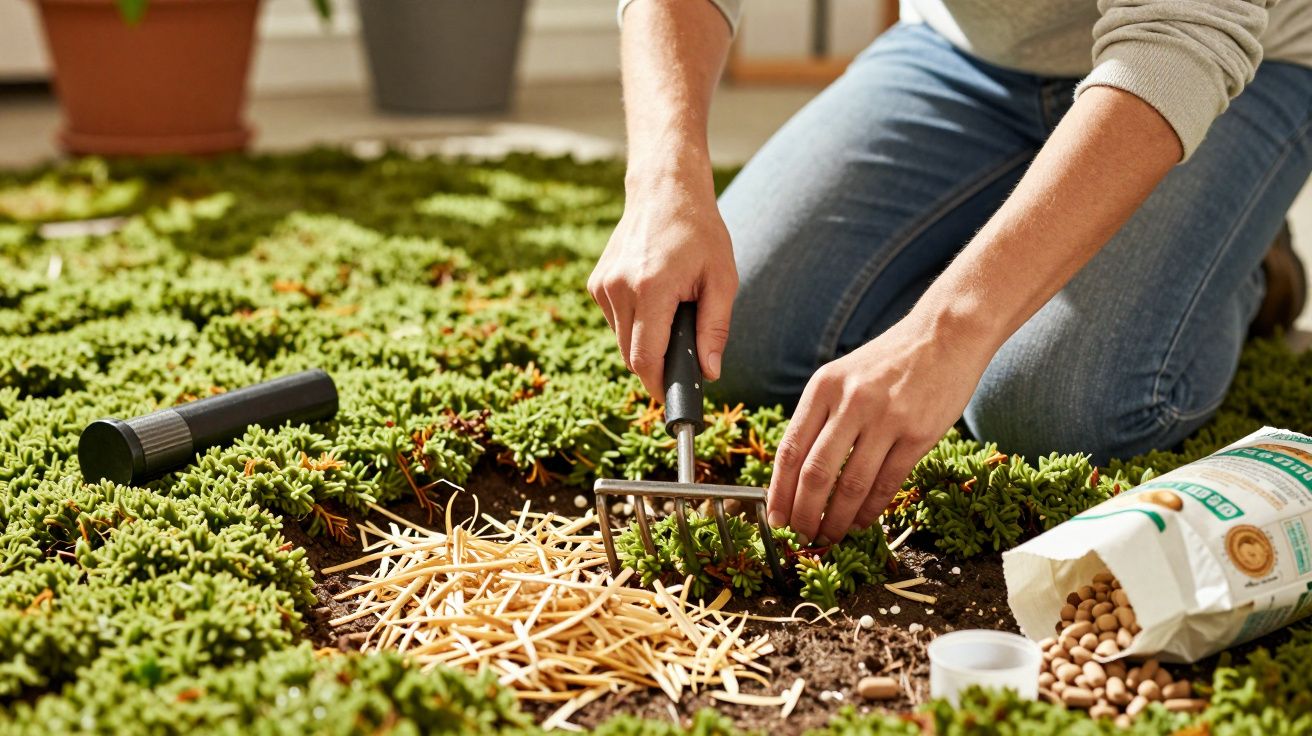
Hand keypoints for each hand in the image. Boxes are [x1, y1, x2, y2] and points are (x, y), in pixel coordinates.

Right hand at [588, 166, 737, 399]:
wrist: (664, 191)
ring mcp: (602, 285)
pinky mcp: (595, 284)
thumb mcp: (722, 279)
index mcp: (651, 288)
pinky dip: (634, 323)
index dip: (659, 385)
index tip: (675, 396)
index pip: (645, 358)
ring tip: (670, 311)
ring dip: (645, 341)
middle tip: (684, 353)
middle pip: (630, 356)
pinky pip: (615, 322)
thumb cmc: (700, 234)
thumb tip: (709, 373)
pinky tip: (653, 297)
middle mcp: (619, 288)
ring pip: (621, 341)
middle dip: (655, 365)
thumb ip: (715, 328)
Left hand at [766, 314, 993, 544]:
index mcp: (823, 387)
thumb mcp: (843, 375)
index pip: (790, 449)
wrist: (946, 334)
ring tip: (830, 536)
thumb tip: (795, 473)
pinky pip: (887, 483)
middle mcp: (850, 402)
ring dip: (837, 519)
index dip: (779, 491)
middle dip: (803, 514)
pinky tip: (862, 522)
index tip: (775, 519)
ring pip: (850, 485)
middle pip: (815, 474)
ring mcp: (886, 419)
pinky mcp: (918, 434)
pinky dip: (870, 510)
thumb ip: (821, 416)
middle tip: (802, 536)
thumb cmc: (890, 361)